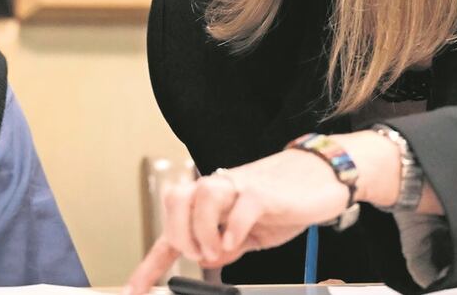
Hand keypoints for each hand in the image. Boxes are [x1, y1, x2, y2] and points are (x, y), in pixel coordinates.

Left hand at [125, 131, 409, 294]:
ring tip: (218, 250)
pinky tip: (237, 242)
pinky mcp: (263, 192)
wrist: (323, 174)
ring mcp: (240, 186)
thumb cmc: (285, 201)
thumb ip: (227, 244)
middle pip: (176, 198)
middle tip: (200, 256)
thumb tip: (207, 259)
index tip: (133, 290)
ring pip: (200, 195)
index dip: (150, 264)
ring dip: (202, 230)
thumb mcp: (251, 233)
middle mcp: (220, 188)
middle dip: (179, 234)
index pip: (172, 229)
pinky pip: (239, 205)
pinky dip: (232, 227)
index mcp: (212, 201)